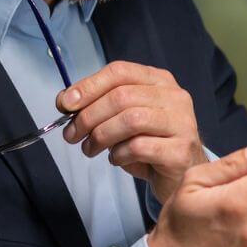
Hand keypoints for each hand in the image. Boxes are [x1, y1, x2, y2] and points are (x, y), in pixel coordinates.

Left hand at [56, 61, 207, 203]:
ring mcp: (182, 123)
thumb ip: (99, 105)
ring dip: (101, 136)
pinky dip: (118, 155)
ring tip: (90, 149)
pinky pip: (139, 147)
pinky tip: (116, 159)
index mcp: (159, 81)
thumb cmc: (149, 144)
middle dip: (88, 116)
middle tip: (72, 134)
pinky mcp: (180, 150)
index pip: (120, 72)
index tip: (65, 104)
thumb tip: (65, 101)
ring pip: (131, 120)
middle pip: (122, 96)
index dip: (89, 86)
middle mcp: (174, 97)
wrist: (179, 175)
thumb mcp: (123, 118)